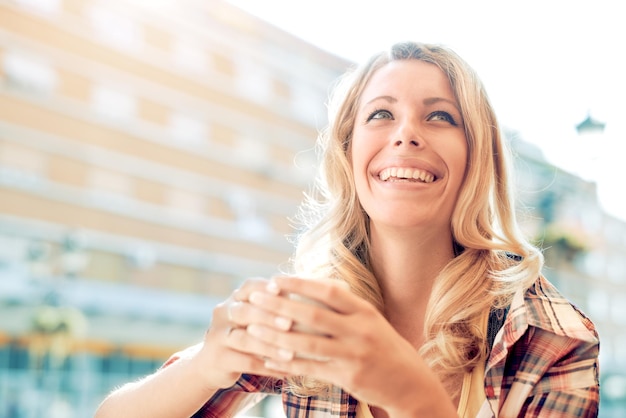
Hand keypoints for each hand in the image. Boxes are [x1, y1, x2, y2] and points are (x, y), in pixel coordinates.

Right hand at [192, 278, 294, 389]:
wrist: (212, 363)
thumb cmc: (246, 333)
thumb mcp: (255, 317)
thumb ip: (274, 306)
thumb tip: (310, 297)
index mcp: (235, 299)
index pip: (250, 287)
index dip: (266, 288)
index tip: (285, 291)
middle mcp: (223, 313)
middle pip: (244, 311)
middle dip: (268, 317)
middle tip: (289, 324)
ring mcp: (218, 336)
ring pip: (244, 339)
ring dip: (269, 347)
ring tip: (291, 355)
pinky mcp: (218, 358)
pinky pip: (244, 362)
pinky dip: (267, 367)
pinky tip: (285, 372)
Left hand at [245, 277, 455, 414]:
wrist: (409, 381)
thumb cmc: (383, 345)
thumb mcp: (370, 319)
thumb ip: (344, 304)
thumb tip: (311, 284)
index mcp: (365, 311)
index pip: (328, 291)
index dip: (300, 283)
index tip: (275, 279)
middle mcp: (361, 331)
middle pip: (314, 315)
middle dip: (280, 305)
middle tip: (255, 298)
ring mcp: (354, 355)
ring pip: (308, 344)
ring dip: (277, 336)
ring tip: (252, 329)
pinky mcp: (348, 378)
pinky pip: (311, 369)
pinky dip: (287, 364)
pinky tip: (268, 360)